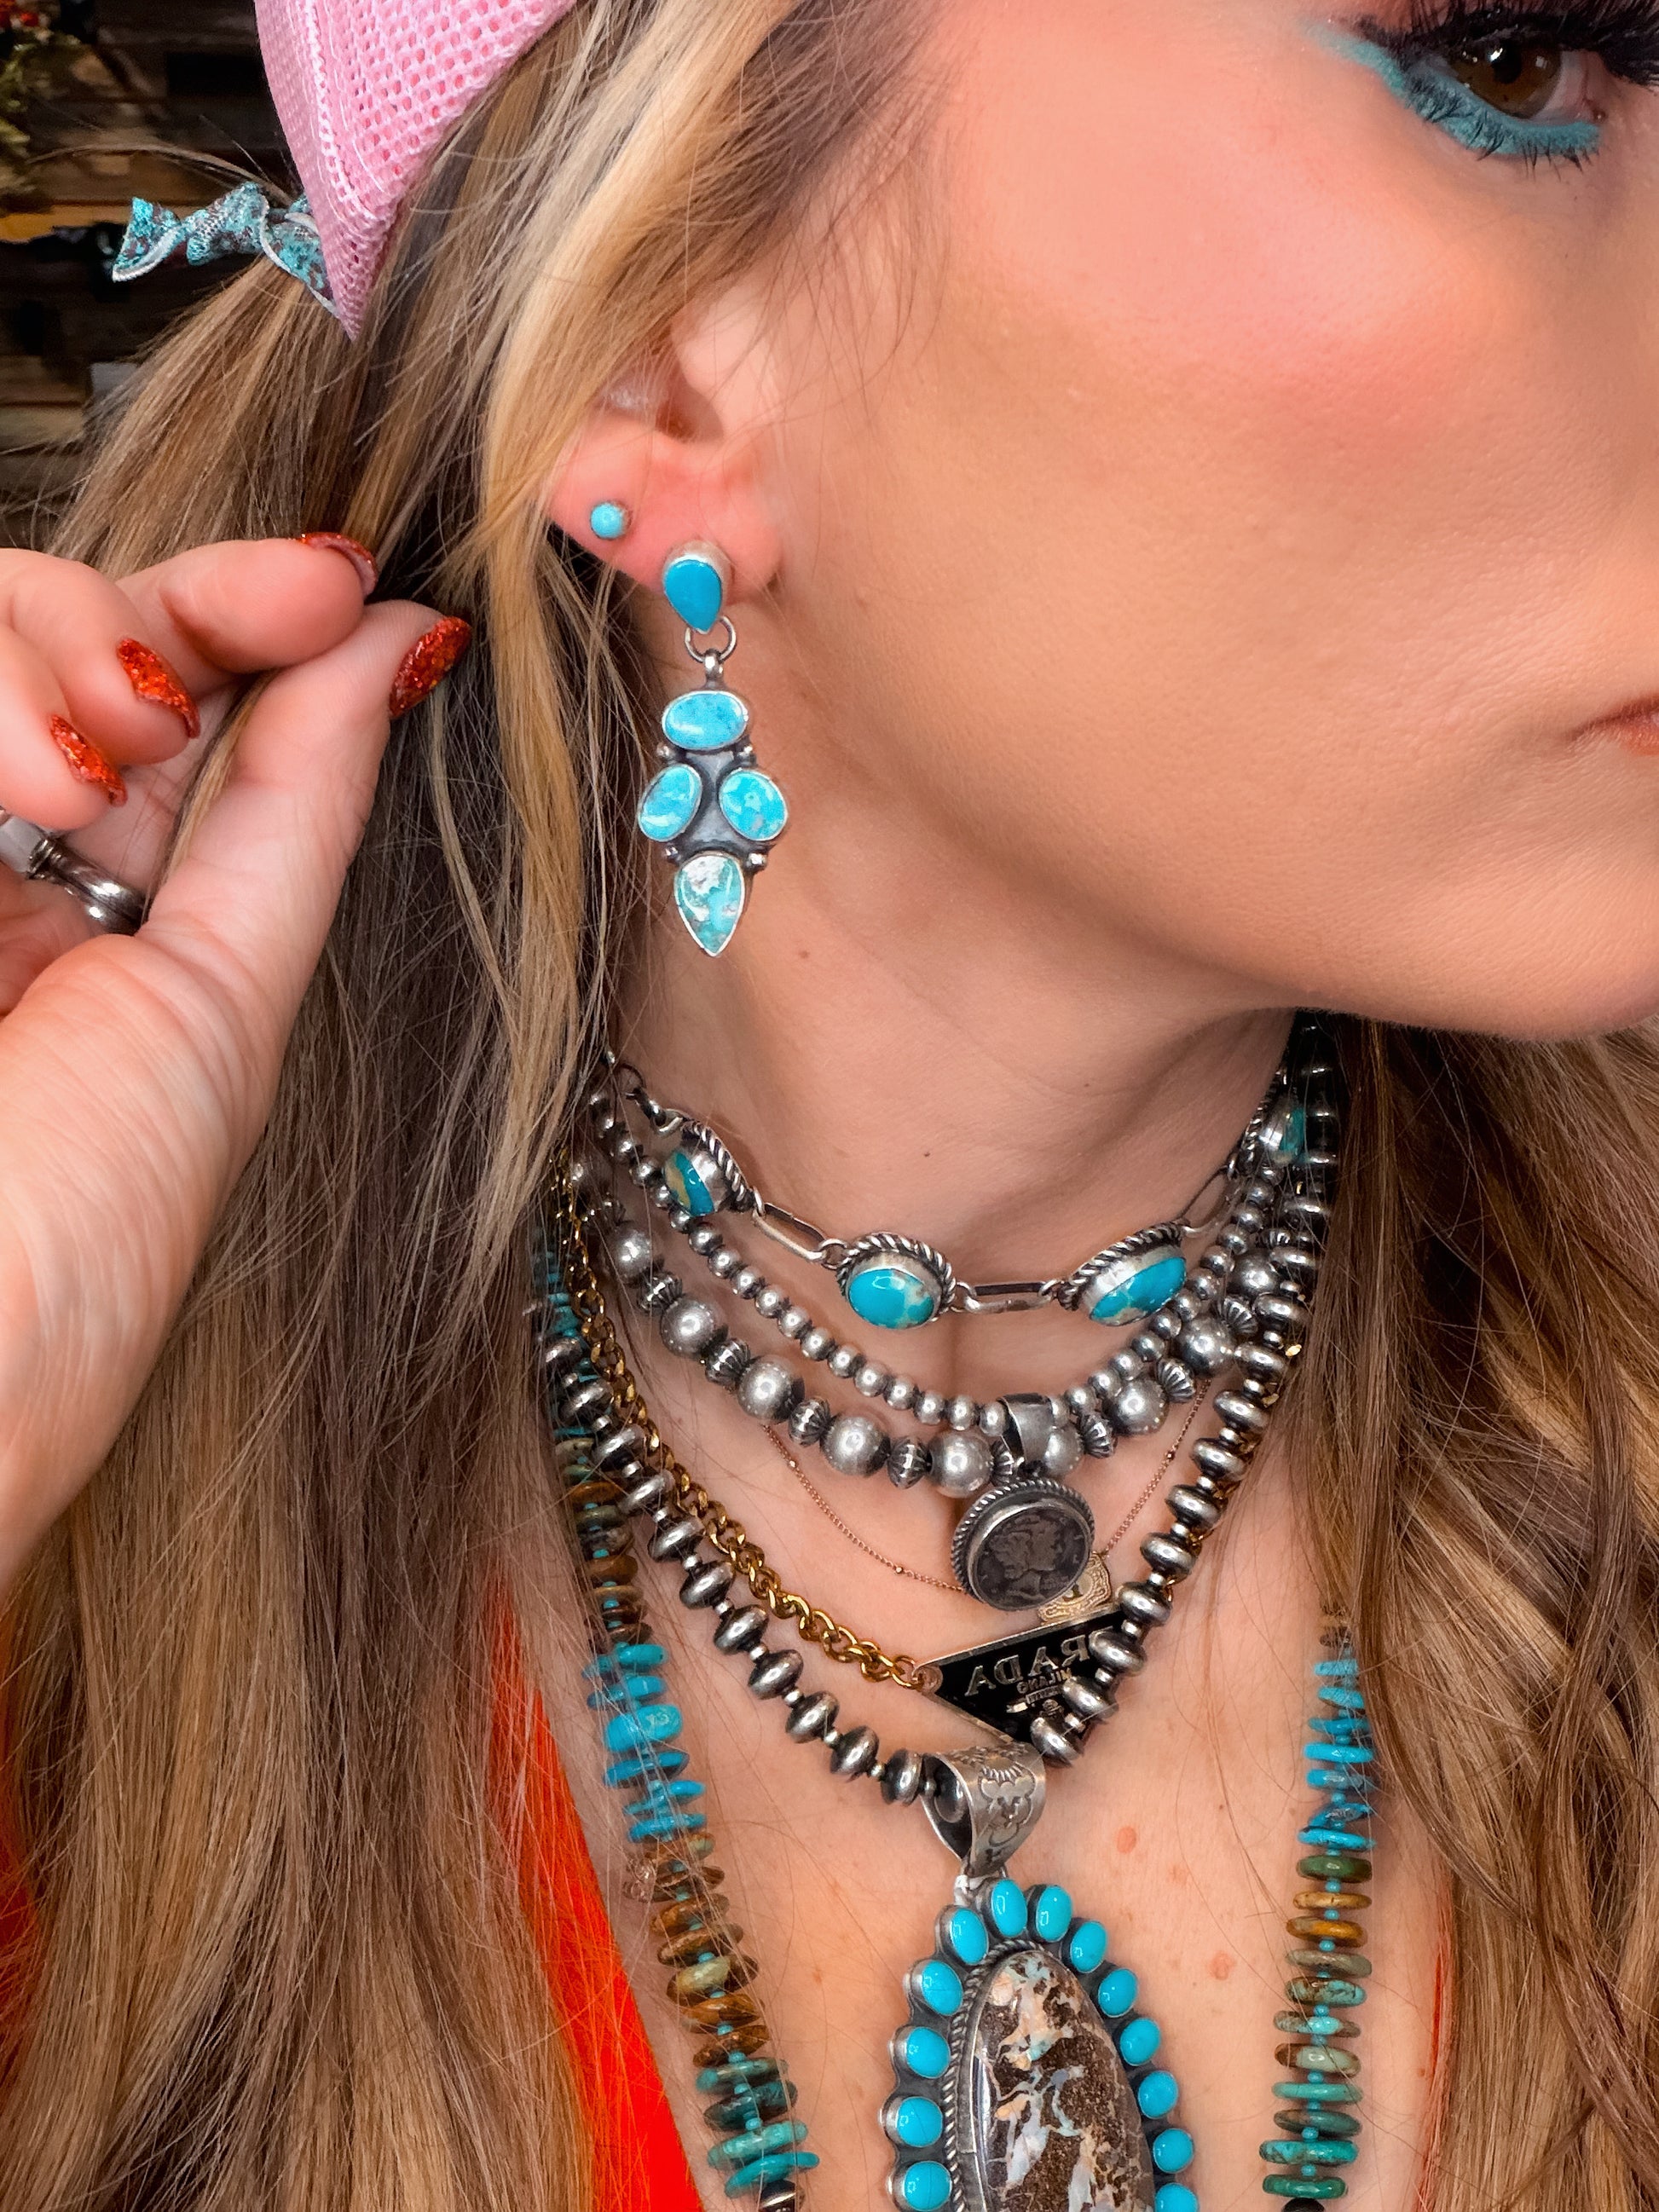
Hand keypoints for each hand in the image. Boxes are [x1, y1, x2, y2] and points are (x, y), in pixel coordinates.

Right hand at [0, 537, 467, 1590]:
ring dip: (38, 659)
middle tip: (175, 698)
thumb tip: (391, 641)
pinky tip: (22, 798)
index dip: (243, 608)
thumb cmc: (73, 1237)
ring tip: (72, 789)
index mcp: (92, 908)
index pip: (167, 692)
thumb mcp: (226, 1008)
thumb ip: (295, 811)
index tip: (338, 582)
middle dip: (152, 618)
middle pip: (61, 624)